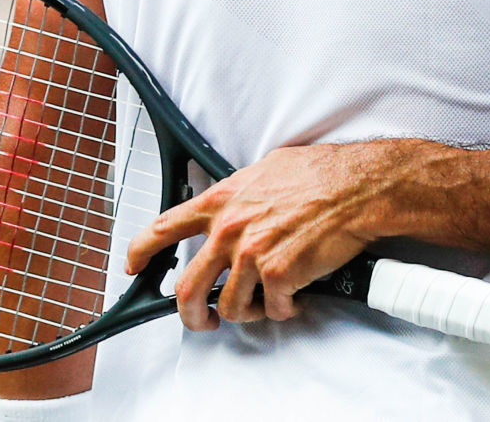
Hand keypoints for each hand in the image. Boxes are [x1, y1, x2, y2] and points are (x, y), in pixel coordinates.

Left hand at [124, 139, 428, 330]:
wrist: (356, 187)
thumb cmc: (320, 174)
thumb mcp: (267, 169)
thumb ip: (241, 191)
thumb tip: (236, 203)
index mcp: (222, 200)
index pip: (163, 228)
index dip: (140, 252)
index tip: (133, 265)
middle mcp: (229, 229)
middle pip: (187, 288)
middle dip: (189, 315)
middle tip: (201, 320)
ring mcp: (251, 254)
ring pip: (230, 307)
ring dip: (246, 313)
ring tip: (264, 304)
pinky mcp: (278, 275)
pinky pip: (272, 309)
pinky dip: (284, 309)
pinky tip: (295, 296)